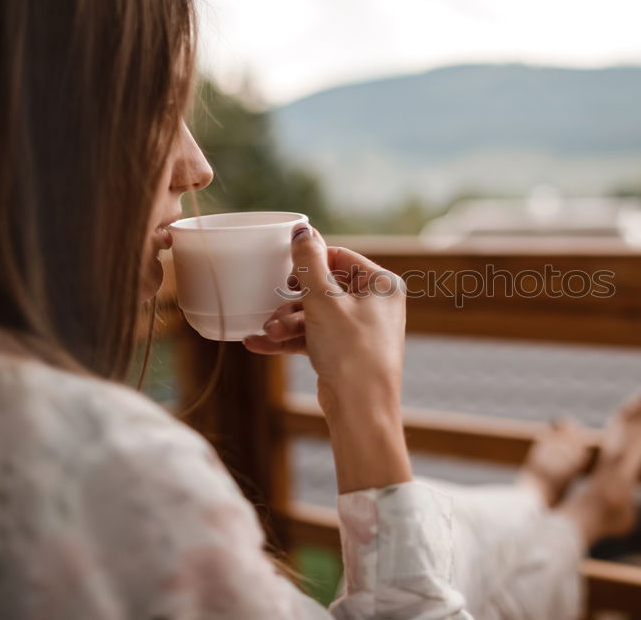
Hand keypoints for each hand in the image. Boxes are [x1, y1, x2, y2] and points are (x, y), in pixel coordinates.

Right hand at [243, 223, 410, 491]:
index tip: (286, 272)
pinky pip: (314, 338)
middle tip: (272, 308)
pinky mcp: (346, 353)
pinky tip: (258, 344)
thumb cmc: (351, 351)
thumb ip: (309, 262)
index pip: (341, 257)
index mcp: (381, 285)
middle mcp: (376, 305)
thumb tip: (303, 230)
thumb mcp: (323, 300)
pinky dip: (290, 341)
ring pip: (316, 315)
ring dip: (287, 322)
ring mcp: (361, 331)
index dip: (310, 263)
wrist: (361, 411)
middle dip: (292, 300)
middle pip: (325, 287)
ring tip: (267, 332)